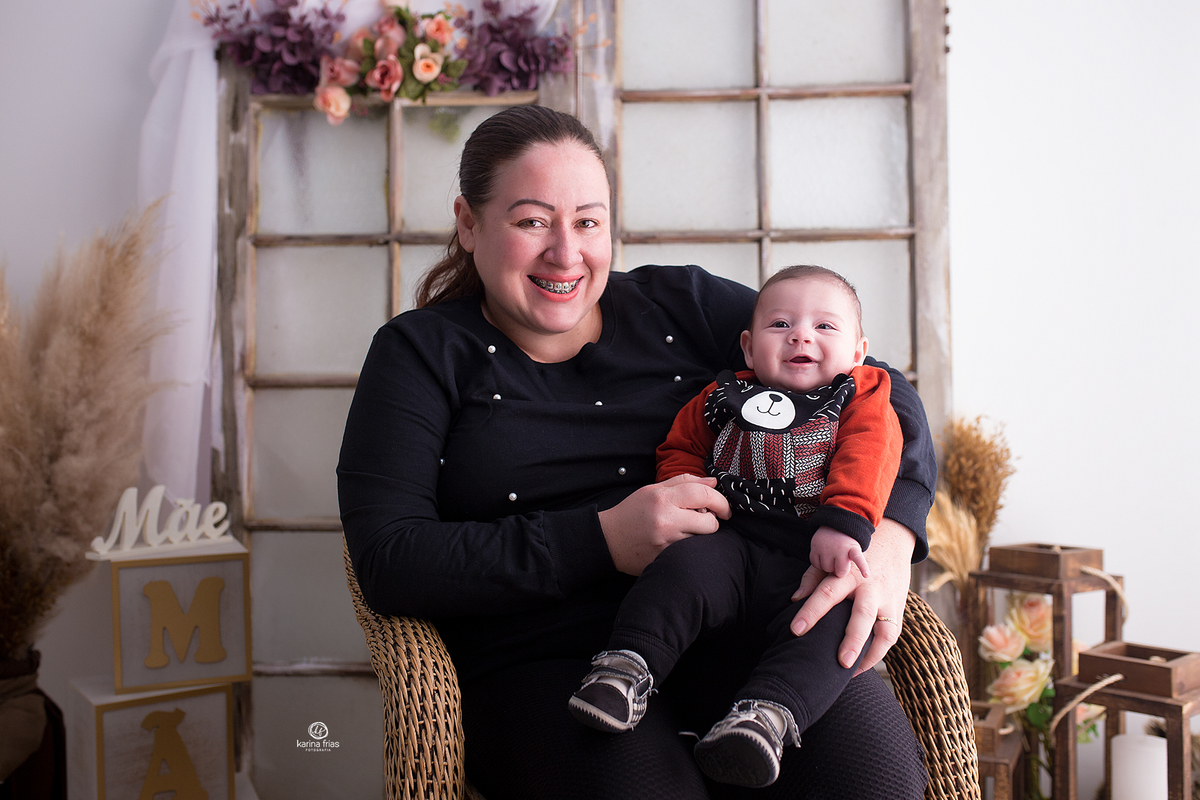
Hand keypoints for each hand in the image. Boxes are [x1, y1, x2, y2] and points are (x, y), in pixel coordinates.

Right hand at [598, 475, 730, 575]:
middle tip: (705, 521)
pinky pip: (690, 553)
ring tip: (686, 532)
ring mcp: (665, 543)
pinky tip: (679, 544)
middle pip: (710, 522)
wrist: (608, 539)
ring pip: (702, 540)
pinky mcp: (664, 560)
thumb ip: (684, 482)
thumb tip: (714, 481)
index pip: (703, 494)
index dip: (720, 500)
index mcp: (663, 498)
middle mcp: (665, 520)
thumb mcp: (653, 490)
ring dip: (701, 536)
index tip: (725, 508)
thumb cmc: (632, 512)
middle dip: (713, 522)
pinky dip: (690, 548)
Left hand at [790, 519, 914, 673]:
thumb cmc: (853, 556)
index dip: (811, 611)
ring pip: (885, 630)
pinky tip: (862, 664)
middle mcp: (871, 587)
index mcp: (848, 573)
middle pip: (862, 615)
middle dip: (852, 640)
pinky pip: (892, 635)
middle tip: (841, 662)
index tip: (796, 630)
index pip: (827, 593)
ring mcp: (888, 599)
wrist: (893, 541)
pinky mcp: (899, 609)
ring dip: (871, 654)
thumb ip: (812, 578)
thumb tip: (794, 599)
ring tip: (853, 671)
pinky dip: (879, 652)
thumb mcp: (832, 560)